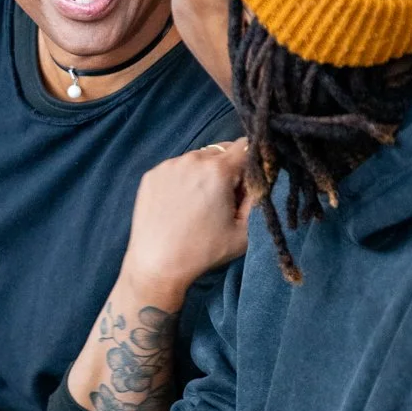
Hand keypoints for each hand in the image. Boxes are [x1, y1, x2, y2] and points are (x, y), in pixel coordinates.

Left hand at [121, 140, 250, 301]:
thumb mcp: (244, 231)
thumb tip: (260, 178)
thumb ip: (258, 199)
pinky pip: (176, 168)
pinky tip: (180, 204)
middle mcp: (192, 160)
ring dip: (204, 173)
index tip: (246, 185)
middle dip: (228, 169)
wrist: (158, 264)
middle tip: (222, 198)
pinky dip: (183, 179)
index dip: (251, 164)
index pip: (246, 146)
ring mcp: (169, 165)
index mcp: (218, 170)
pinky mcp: (151, 174)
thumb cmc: (204, 251)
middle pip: (221, 151)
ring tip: (199, 204)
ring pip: (198, 158)